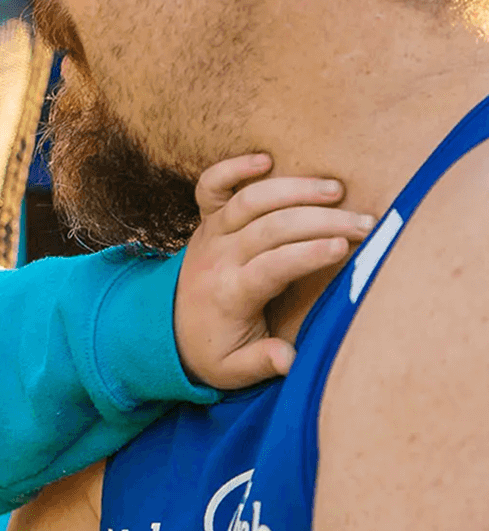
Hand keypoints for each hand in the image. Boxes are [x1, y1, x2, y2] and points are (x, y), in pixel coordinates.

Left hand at [175, 153, 374, 387]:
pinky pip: (210, 186)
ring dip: (293, 190)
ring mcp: (210, 234)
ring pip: (249, 200)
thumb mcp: (234, 371)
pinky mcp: (205, 220)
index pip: (271, 267)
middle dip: (320, 221)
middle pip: (269, 228)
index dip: (308, 254)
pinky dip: (232, 168)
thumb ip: (262, 362)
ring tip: (336, 189)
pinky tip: (265, 159)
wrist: (165, 330)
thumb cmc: (212, 349)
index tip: (346, 248)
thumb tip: (290, 359)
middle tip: (364, 222)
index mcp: (229, 294)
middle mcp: (218, 257)